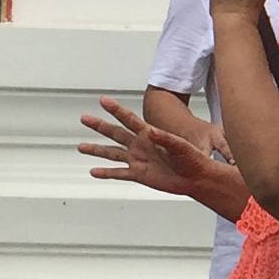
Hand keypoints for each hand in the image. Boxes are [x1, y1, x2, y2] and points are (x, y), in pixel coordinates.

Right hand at [80, 97, 246, 215]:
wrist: (197, 177)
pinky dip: (106, 173)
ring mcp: (138, 160)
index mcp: (150, 134)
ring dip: (97, 150)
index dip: (116, 110)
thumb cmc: (193, 159)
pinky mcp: (139, 175)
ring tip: (81, 147)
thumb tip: (151, 132)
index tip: (103, 100)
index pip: (129, 119)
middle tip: (84, 118)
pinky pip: (119, 174)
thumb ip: (166, 139)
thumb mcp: (181, 146)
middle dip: (99, 126)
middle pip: (115, 133)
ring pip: (112, 153)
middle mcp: (140, 145)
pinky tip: (93, 172)